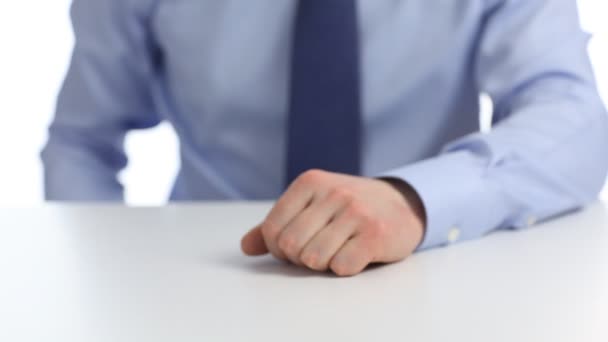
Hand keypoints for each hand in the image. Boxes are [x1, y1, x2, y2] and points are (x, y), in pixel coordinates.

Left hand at [241, 170, 425, 276]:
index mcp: (309, 182)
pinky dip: (345, 268)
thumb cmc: (348, 209)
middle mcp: (332, 192)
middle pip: (290, 246)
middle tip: (318, 250)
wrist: (402, 205)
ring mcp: (355, 211)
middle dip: (300, 258)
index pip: (272, 229)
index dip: (278, 249)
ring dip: (323, 264)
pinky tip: (356, 254)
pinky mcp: (375, 233)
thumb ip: (276, 225)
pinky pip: (341, 267)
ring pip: (314, 259)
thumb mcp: (312, 207)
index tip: (296, 246)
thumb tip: (246, 247)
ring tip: (338, 250)